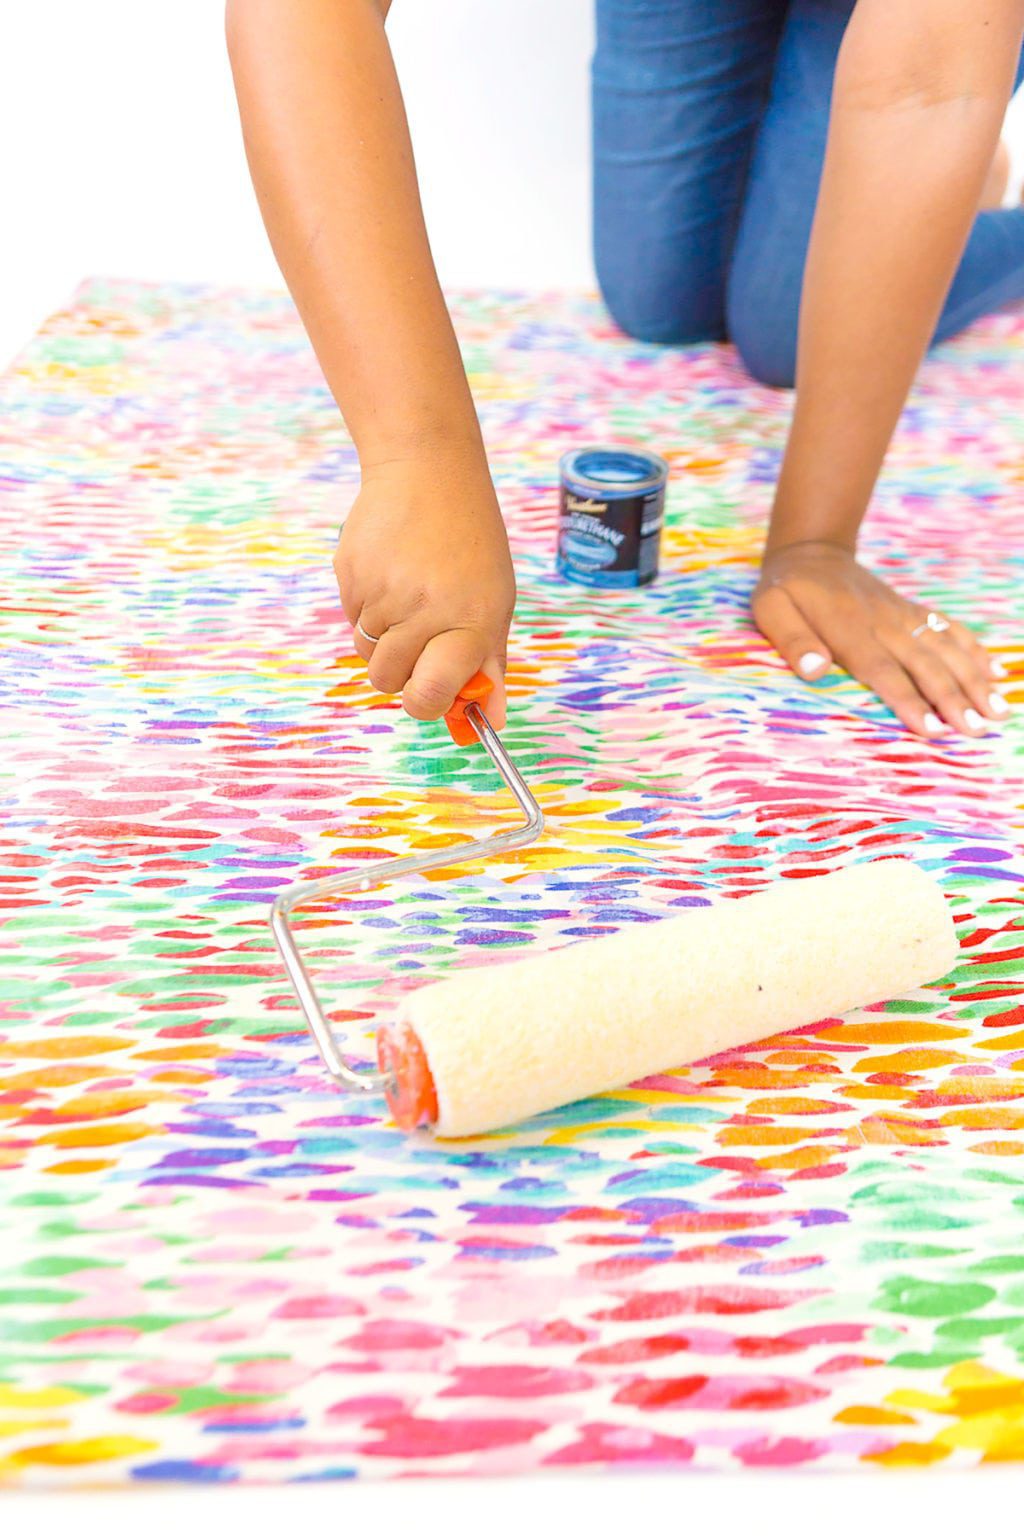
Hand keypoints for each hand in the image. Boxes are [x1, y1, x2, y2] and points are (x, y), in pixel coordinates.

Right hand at [334, 443, 514, 728]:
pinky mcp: (351, 574)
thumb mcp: (495, 600)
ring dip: (383, 637)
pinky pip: (351, 617)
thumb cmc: (471, 541)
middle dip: (400, 672)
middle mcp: (424, 609)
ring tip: (408, 594)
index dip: (427, 702)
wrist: (428, 471)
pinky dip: (367, 607)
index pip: (431, 694)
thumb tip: (491, 721)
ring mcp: (382, 592)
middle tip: (420, 639)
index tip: (432, 691)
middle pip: (388, 680)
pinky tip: (390, 573)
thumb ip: (489, 663)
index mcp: (470, 620)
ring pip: (367, 651)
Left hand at [752, 540, 1007, 737]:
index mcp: (848, 629)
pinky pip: (948, 628)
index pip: (882, 669)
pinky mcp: (911, 610)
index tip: (931, 728)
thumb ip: (793, 639)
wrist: (811, 552)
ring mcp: (902, 615)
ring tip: (998, 710)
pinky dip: (973, 650)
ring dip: (973, 679)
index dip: (907, 700)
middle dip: (954, 698)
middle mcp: (883, 623)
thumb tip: (816, 670)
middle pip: (924, 664)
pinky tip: (995, 673)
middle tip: (977, 730)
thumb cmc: (787, 590)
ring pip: (944, 648)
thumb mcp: (772, 610)